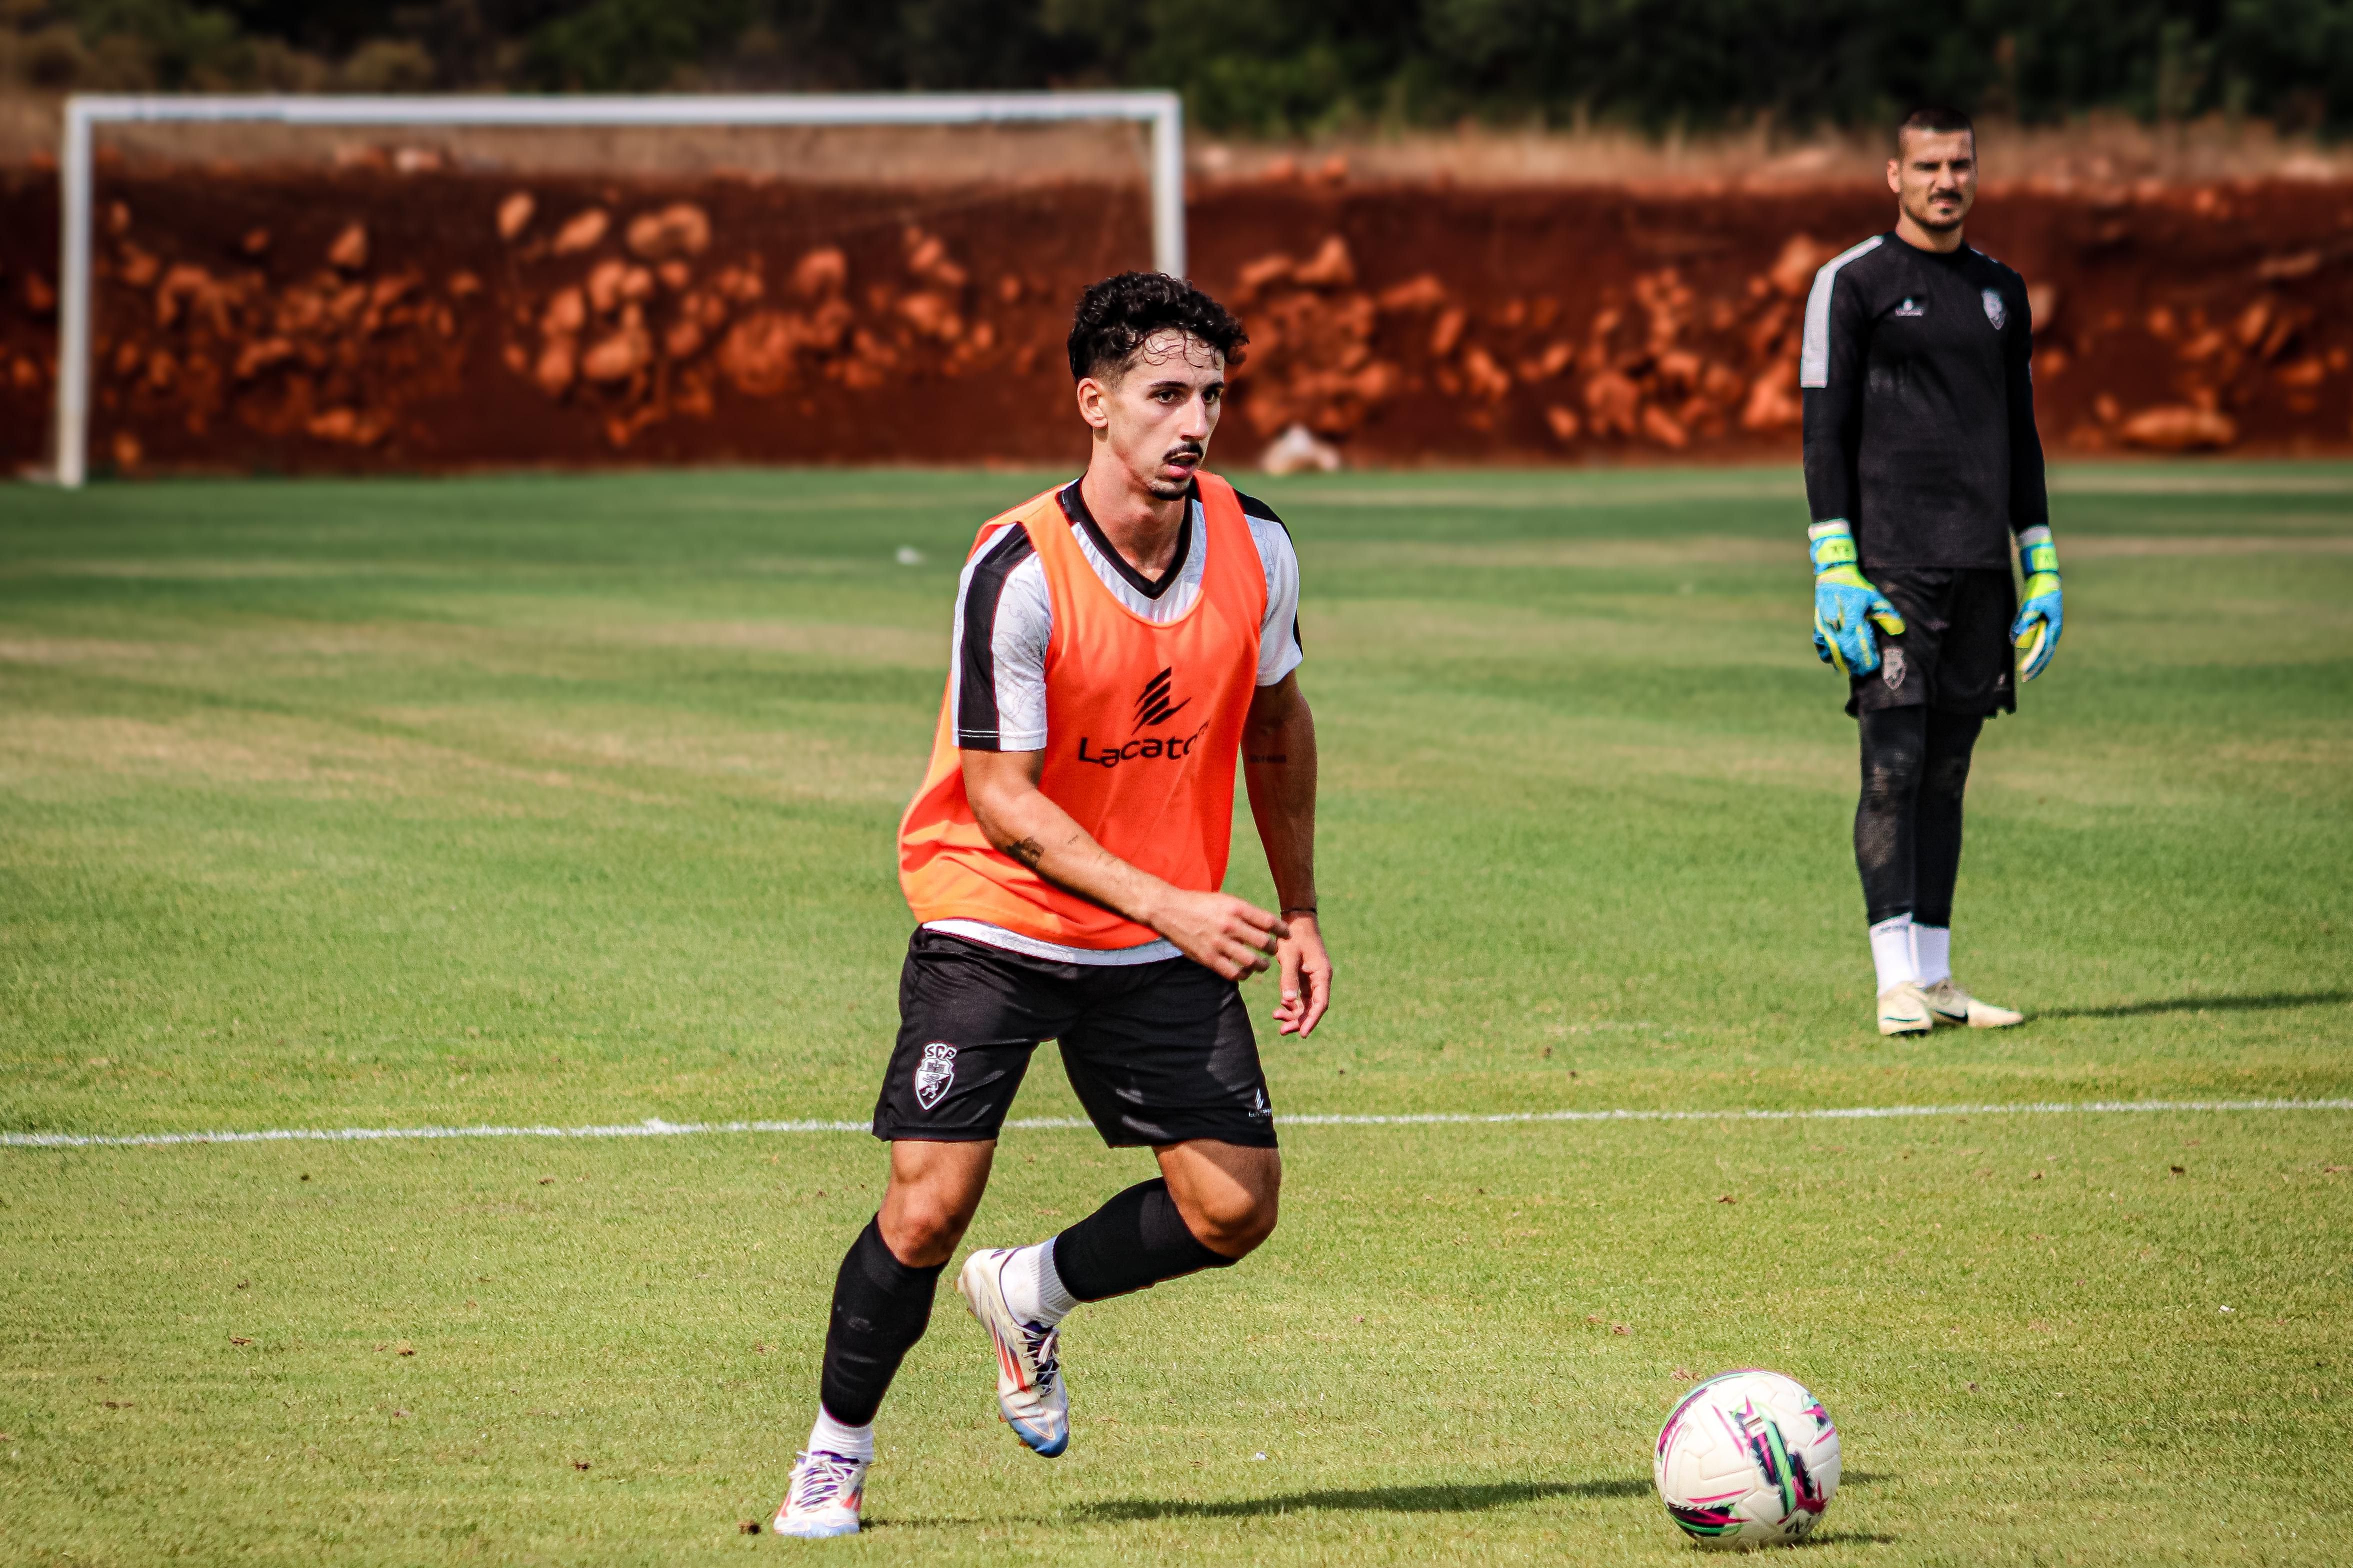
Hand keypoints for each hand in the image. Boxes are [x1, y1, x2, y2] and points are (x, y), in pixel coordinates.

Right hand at [1148, 888, 1279, 979]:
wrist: (1169, 909)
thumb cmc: (1199, 904)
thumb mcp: (1224, 900)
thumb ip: (1243, 912)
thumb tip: (1265, 925)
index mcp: (1235, 907)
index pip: (1268, 922)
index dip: (1282, 930)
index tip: (1286, 934)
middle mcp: (1229, 925)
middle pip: (1264, 943)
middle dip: (1273, 949)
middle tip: (1273, 950)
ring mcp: (1219, 943)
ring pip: (1252, 961)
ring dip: (1261, 965)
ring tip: (1262, 964)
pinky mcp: (1208, 958)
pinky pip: (1233, 973)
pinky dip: (1243, 975)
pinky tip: (1245, 971)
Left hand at [1271, 910, 1332, 1036]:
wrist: (1296, 919)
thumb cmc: (1294, 935)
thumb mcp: (1290, 956)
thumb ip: (1288, 977)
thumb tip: (1287, 1000)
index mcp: (1322, 974)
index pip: (1320, 1004)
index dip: (1311, 1020)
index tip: (1302, 1033)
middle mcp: (1320, 979)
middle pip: (1313, 1008)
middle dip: (1299, 1020)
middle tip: (1283, 1030)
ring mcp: (1312, 979)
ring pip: (1306, 1004)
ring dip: (1293, 1013)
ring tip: (1276, 1017)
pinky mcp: (1304, 977)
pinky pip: (1300, 997)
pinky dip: (1291, 1004)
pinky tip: (1279, 1008)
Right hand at [1808, 523, 1903, 676]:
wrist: (1833, 577)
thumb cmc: (1857, 587)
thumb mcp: (1874, 598)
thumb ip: (1886, 615)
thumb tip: (1899, 630)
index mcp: (1853, 617)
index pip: (1860, 644)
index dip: (1866, 658)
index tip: (1874, 666)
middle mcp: (1837, 624)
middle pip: (1847, 652)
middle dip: (1856, 664)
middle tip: (1864, 673)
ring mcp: (1825, 626)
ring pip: (1833, 652)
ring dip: (1843, 663)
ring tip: (1852, 671)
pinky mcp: (1818, 627)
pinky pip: (1821, 646)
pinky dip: (1828, 655)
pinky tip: (1836, 660)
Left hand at [2010, 526, 2062, 680]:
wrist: (2046, 577)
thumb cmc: (2039, 589)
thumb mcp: (2030, 604)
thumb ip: (2023, 620)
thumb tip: (2014, 640)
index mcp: (2054, 626)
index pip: (2043, 649)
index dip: (2033, 661)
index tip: (2023, 671)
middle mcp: (2054, 629)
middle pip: (2046, 652)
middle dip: (2036, 666)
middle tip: (2025, 678)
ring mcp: (2051, 626)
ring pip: (2044, 647)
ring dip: (2036, 659)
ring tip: (2027, 671)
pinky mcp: (2046, 623)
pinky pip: (2041, 639)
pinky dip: (2035, 649)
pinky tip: (2028, 655)